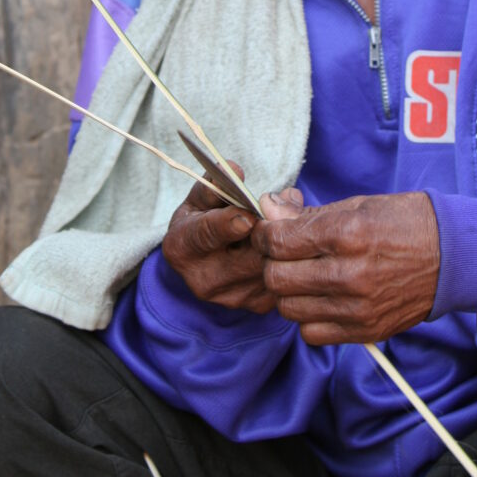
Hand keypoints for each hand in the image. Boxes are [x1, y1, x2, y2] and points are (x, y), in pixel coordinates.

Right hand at [162, 164, 282, 313]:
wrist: (206, 260)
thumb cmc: (204, 218)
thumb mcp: (202, 196)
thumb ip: (217, 181)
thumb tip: (234, 170)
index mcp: (182, 247)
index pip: (205, 235)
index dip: (228, 224)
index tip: (248, 214)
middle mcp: (204, 279)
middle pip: (246, 255)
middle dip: (268, 229)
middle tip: (284, 206)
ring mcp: (233, 297)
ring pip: (270, 266)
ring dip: (286, 241)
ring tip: (290, 217)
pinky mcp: (258, 305)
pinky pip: (285, 278)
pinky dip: (293, 256)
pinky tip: (294, 240)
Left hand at [251, 192, 439, 343]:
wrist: (453, 256)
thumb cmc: (406, 223)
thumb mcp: (358, 206)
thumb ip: (308, 215)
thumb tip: (268, 209)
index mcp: (349, 233)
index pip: (279, 241)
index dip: (264, 234)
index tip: (269, 231)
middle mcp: (351, 274)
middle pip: (277, 277)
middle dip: (271, 262)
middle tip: (283, 253)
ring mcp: (358, 307)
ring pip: (289, 308)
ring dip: (287, 291)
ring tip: (302, 275)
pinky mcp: (365, 331)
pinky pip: (312, 333)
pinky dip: (308, 316)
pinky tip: (320, 298)